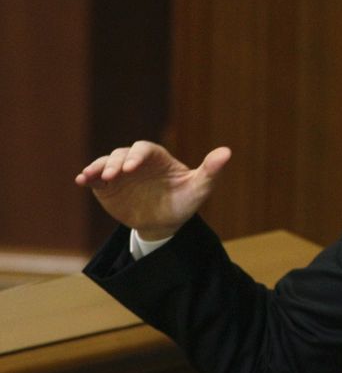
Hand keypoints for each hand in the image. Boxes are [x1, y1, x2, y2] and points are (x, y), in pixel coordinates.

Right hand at [75, 141, 230, 239]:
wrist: (164, 223)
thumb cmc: (184, 201)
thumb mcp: (199, 188)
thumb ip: (211, 171)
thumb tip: (227, 152)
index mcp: (157, 157)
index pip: (144, 149)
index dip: (137, 155)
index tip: (131, 167)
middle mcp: (136, 160)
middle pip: (122, 154)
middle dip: (116, 163)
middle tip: (113, 175)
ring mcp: (120, 172)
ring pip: (106, 162)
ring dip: (99, 168)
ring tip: (92, 177)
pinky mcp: (106, 186)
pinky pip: (95, 178)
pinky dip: (88, 177)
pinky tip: (81, 181)